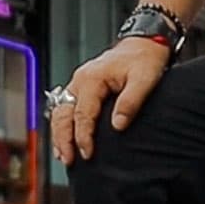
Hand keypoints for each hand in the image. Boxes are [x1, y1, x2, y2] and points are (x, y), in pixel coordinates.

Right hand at [49, 38, 172, 165]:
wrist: (144, 44)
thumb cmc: (144, 59)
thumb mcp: (144, 79)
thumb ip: (130, 102)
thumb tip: (118, 124)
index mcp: (92, 78)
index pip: (82, 113)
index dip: (83, 135)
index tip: (87, 153)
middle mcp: (80, 80)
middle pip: (63, 114)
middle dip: (63, 139)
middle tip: (68, 159)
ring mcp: (78, 84)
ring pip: (60, 112)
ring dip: (59, 134)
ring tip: (62, 155)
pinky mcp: (82, 88)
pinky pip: (65, 109)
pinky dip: (62, 126)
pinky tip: (64, 141)